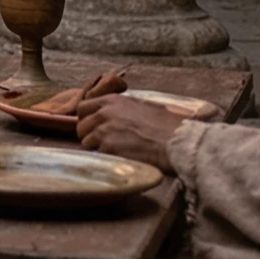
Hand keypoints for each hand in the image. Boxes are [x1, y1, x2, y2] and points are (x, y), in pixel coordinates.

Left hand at [77, 95, 212, 171]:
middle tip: (102, 143)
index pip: (83, 107)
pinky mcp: (107, 147)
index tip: (93, 126)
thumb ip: (125, 110)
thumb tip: (120, 116)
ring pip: (86, 141)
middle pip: (81, 126)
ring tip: (114, 152)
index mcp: (113, 101)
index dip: (86, 118)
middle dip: (89, 135)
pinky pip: (96, 153)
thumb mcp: (145, 108)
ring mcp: (103, 130)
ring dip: (96, 148)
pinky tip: (118, 158)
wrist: (178, 141)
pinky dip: (104, 157)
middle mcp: (104, 113)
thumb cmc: (170, 125)